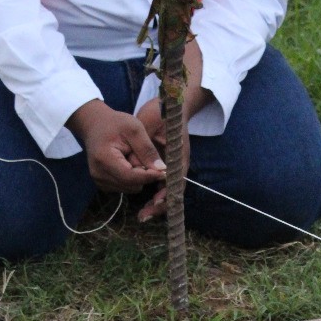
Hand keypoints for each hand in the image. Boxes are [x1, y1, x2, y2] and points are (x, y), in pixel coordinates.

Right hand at [66, 100, 165, 192]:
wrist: (94, 125)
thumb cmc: (115, 123)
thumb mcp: (134, 129)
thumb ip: (147, 149)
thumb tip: (161, 169)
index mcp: (104, 159)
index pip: (130, 177)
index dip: (149, 176)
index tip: (164, 172)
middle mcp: (99, 174)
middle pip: (131, 185)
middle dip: (142, 174)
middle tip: (141, 156)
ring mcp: (99, 181)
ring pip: (130, 188)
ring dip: (137, 176)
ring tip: (131, 157)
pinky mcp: (102, 184)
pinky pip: (125, 187)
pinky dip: (131, 178)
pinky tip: (127, 164)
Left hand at [134, 40, 211, 221]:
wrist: (169, 103)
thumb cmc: (164, 113)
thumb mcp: (152, 128)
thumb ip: (150, 149)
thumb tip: (155, 171)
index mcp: (179, 159)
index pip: (174, 184)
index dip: (164, 197)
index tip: (153, 204)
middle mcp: (176, 165)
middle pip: (170, 193)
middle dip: (157, 206)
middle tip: (143, 216)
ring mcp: (169, 166)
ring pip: (164, 191)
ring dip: (154, 203)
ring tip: (142, 215)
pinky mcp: (161, 165)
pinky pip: (156, 184)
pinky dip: (150, 194)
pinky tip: (142, 202)